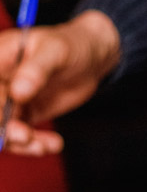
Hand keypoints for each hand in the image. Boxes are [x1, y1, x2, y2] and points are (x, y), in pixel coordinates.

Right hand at [0, 10, 120, 154]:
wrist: (92, 58)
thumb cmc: (72, 45)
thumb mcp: (56, 50)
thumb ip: (36, 69)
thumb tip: (18, 92)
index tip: (5, 116)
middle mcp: (0, 80)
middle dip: (3, 127)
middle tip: (26, 136)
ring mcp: (10, 99)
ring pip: (3, 127)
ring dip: (19, 142)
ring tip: (42, 146)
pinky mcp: (24, 114)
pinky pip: (21, 135)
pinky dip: (34, 144)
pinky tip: (53, 144)